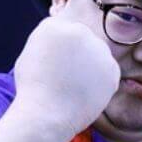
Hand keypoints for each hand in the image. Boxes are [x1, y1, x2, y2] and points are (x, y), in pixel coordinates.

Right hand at [13, 16, 120, 137]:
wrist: (46, 115)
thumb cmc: (33, 91)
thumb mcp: (29, 57)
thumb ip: (48, 43)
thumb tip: (62, 42)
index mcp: (53, 26)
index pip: (63, 32)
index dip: (60, 52)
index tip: (56, 67)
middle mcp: (78, 31)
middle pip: (83, 41)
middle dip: (78, 57)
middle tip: (67, 80)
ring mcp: (98, 49)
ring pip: (98, 56)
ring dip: (90, 69)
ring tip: (74, 88)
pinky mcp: (112, 68)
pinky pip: (109, 74)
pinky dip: (101, 84)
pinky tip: (85, 94)